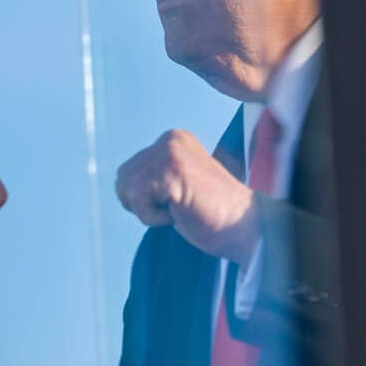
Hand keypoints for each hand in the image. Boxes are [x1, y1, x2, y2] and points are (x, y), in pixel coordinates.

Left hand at [115, 129, 259, 264]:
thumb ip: (153, 175)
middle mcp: (169, 139)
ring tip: (181, 208)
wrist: (244, 226)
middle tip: (179, 206)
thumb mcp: (176, 183)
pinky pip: (138, 202)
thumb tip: (122, 185)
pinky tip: (181, 212)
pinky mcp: (170, 171)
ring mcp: (170, 153)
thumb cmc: (212, 213)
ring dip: (150, 211)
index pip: (128, 172)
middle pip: (122, 180)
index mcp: (172, 139)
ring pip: (127, 191)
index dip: (144, 199)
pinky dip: (154, 218)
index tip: (178, 201)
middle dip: (144, 204)